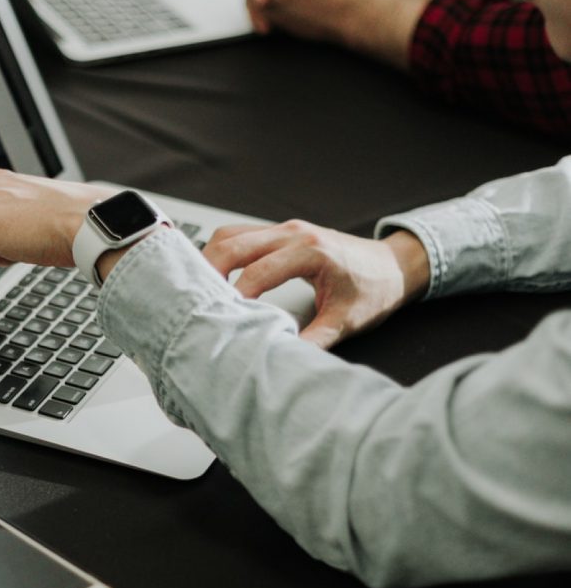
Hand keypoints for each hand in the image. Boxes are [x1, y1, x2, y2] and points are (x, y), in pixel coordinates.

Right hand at [202, 219, 430, 348]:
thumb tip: (282, 358)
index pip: (258, 271)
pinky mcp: (281, 233)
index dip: (235, 296)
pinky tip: (215, 276)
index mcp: (311, 250)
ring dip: (211, 258)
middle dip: (209, 270)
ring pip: (232, 234)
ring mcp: (285, 229)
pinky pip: (241, 235)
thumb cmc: (374, 288)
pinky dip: (223, 253)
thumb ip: (313, 341)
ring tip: (199, 289)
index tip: (221, 318)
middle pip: (233, 243)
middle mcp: (294, 233)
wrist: (394, 266)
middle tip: (194, 300)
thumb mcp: (346, 320)